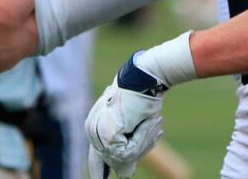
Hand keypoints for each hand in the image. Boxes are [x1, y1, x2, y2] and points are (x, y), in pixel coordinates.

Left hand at [85, 52, 165, 178]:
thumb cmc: (142, 97)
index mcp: (94, 126)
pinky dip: (142, 139)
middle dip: (139, 148)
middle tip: (155, 127)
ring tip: (154, 121)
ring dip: (143, 142)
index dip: (102, 170)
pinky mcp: (107, 135)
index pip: (97, 158)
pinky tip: (149, 122)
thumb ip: (124, 148)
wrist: (144, 78)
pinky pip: (127, 152)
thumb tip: (125, 176)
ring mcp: (97, 133)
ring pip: (122, 158)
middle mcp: (91, 130)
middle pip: (114, 160)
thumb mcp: (134, 125)